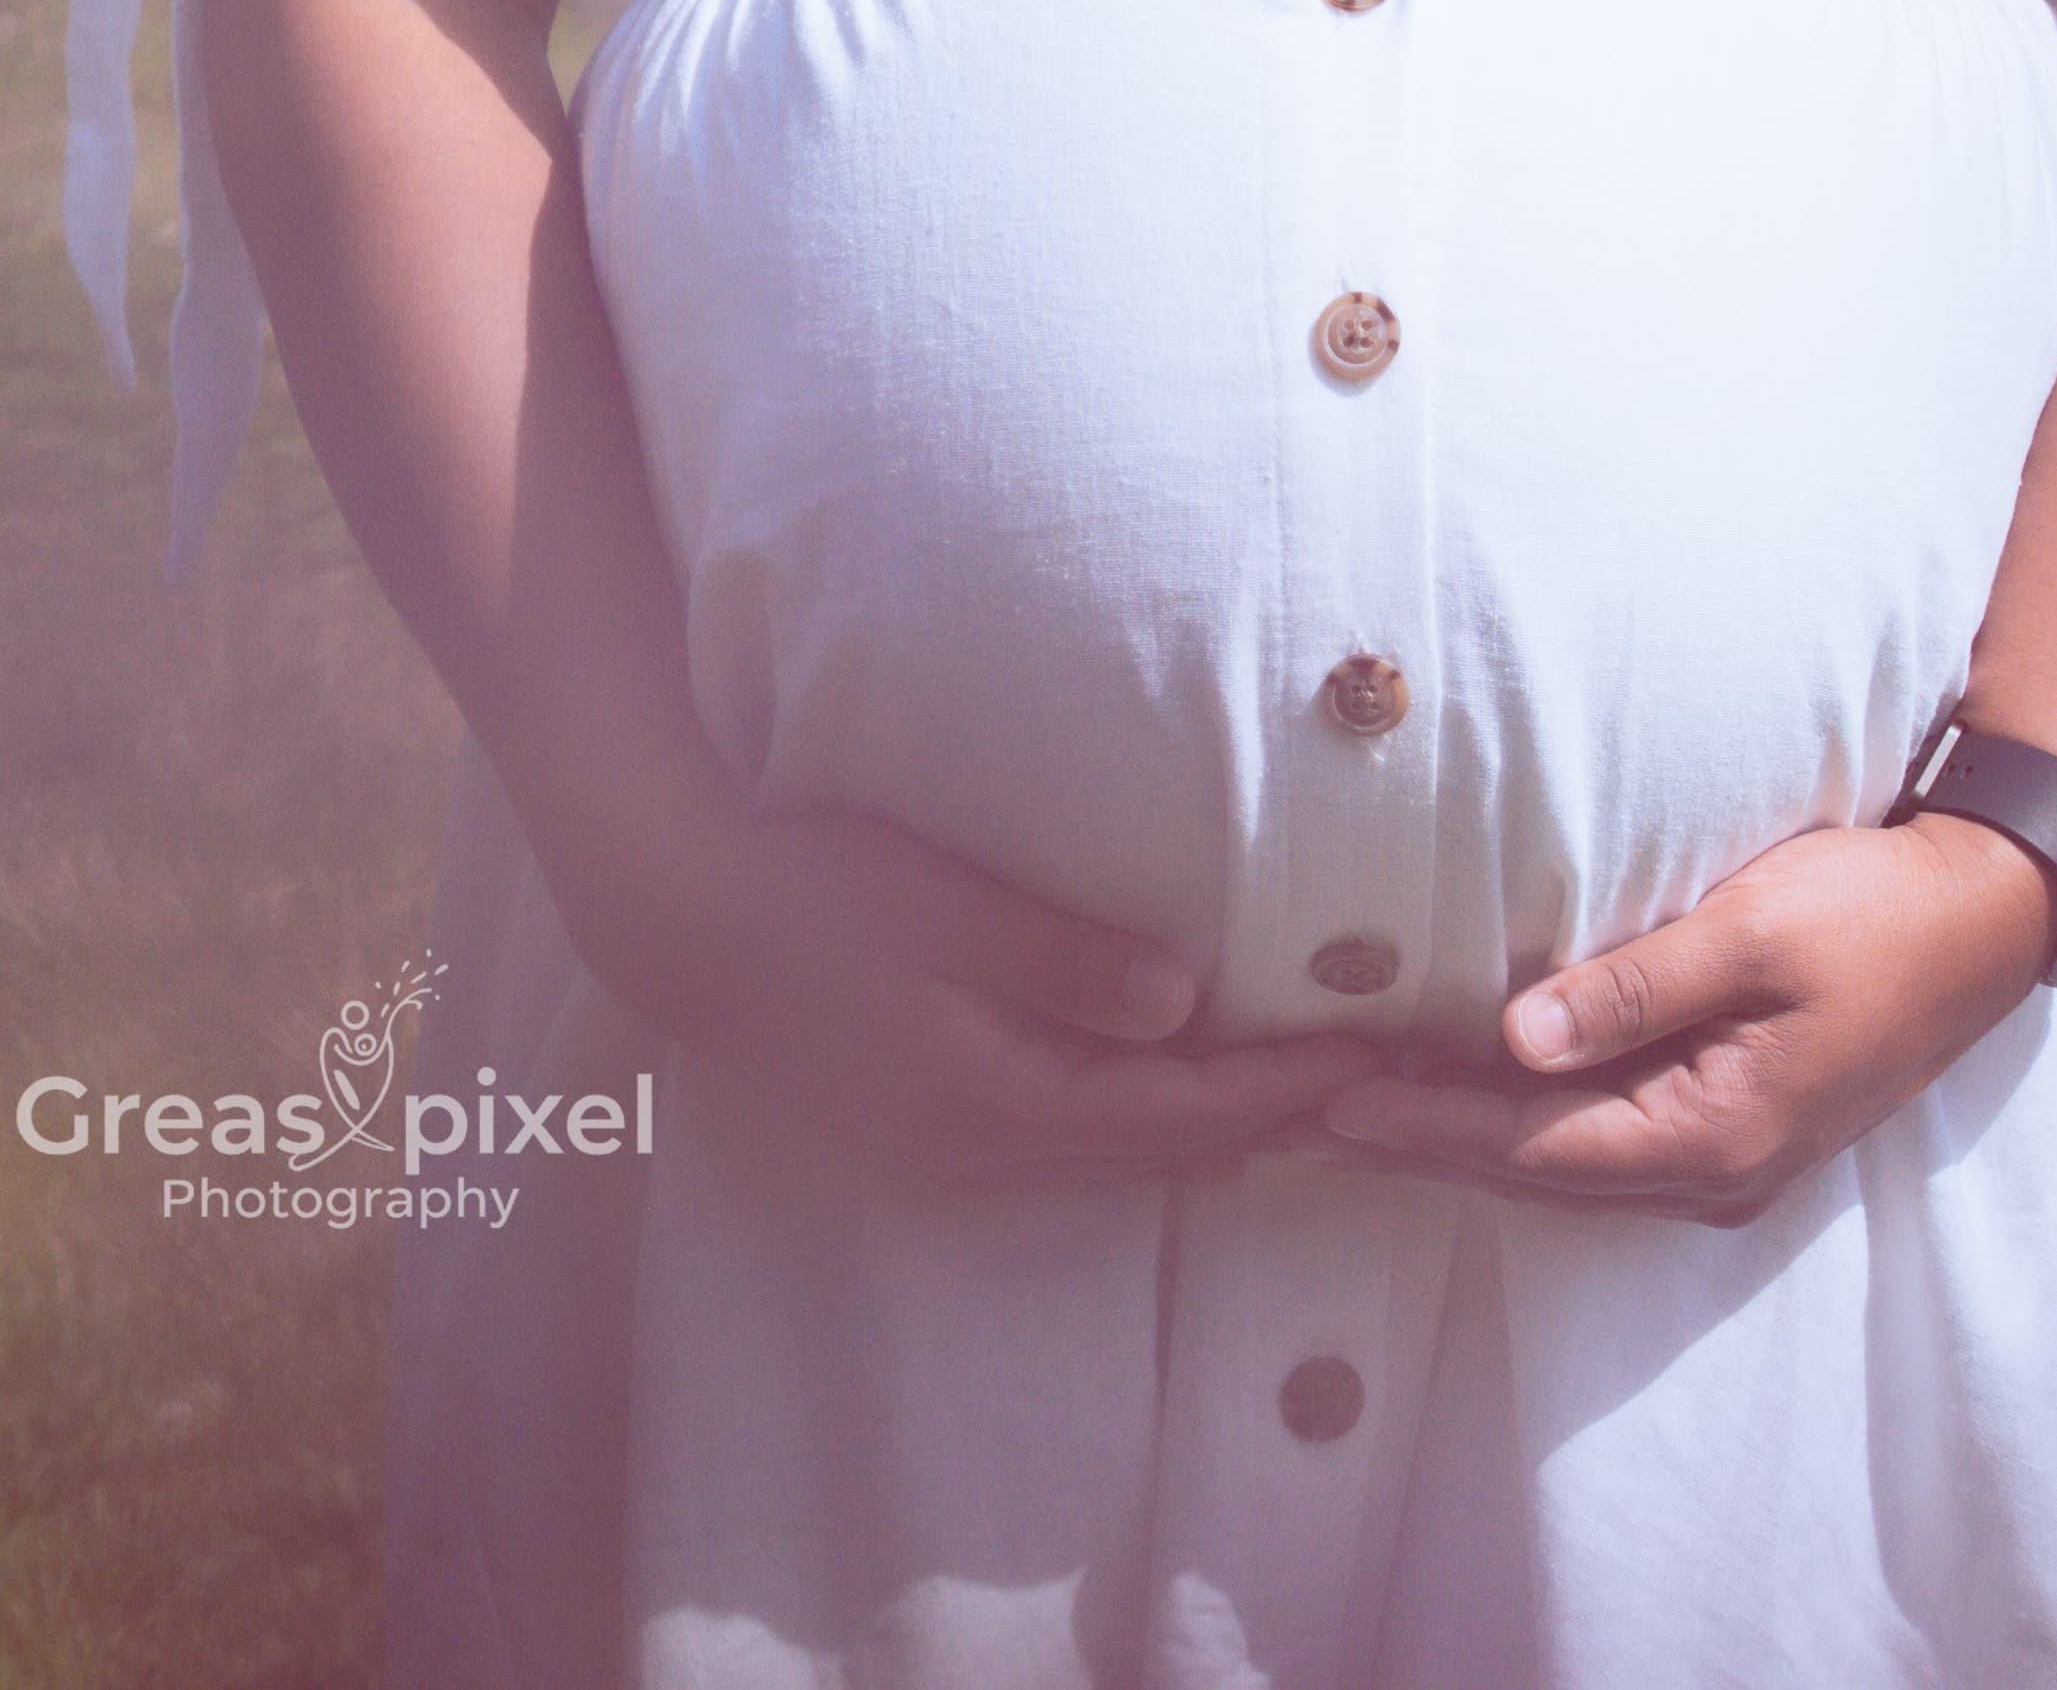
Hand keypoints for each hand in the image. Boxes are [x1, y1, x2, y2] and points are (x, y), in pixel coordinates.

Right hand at [558, 787, 1366, 1197]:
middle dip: (1268, 1120)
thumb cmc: (819, 896)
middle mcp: (981, 1156)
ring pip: (1115, 1160)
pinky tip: (1172, 1090)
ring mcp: (948, 1155)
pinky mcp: (928, 1131)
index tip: (1371, 1053)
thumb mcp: (951, 912)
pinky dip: (1142, 1122)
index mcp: (996, 1106)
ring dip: (1209, 1128)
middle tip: (1371, 1080)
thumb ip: (1067, 962)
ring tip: (1300, 1090)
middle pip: (1158, 1157)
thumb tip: (1185, 1001)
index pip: (1176, 1114)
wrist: (685, 925)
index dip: (1280, 1087)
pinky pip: (1069, 1146)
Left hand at [1309, 814, 2056, 1227]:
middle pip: (1539, 1168)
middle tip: (1315, 1113)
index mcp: (1713, 1134)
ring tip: (1371, 1104)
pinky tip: (1481, 1083)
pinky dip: (1533, 1114)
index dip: (1427, 1126)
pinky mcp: (1737, 1118)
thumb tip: (1514, 1039)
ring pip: (1570, 1158)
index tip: (1332, 1102)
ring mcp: (1729, 1153)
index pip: (1533, 1144)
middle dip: (1428, 1142)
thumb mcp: (1750, 932)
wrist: (1982, 916)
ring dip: (1472, 1132)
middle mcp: (1714, 1171)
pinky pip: (1608, 1132)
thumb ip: (1632, 989)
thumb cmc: (1871, 911)